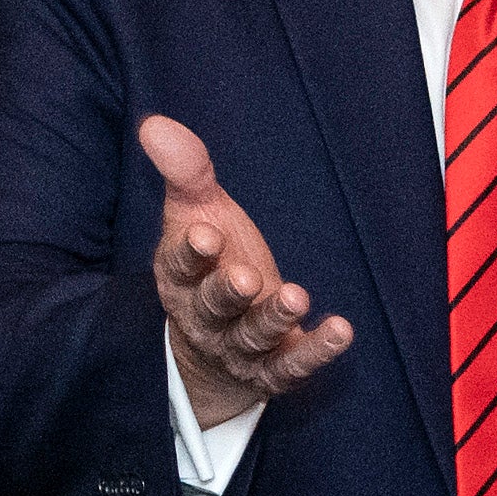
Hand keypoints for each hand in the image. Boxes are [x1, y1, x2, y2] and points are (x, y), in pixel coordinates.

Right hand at [142, 114, 352, 424]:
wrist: (217, 344)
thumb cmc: (212, 263)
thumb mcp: (196, 213)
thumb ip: (185, 172)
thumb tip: (155, 125)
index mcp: (180, 279)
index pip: (179, 267)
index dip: (191, 253)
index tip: (206, 235)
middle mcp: (206, 318)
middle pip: (214, 308)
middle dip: (228, 293)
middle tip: (244, 278)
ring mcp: (240, 349)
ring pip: (252, 337)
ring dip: (273, 319)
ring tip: (295, 297)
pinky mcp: (273, 371)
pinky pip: (293, 366)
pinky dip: (317, 351)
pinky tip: (341, 330)